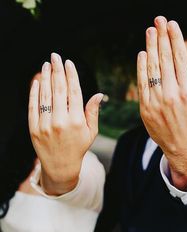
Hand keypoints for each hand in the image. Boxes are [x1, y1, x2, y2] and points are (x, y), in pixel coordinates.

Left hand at [28, 53, 102, 194]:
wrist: (60, 166)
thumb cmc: (79, 147)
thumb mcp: (91, 132)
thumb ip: (93, 112)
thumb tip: (98, 94)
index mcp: (77, 121)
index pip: (74, 92)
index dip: (72, 75)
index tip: (69, 63)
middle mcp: (61, 121)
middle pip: (59, 89)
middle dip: (57, 70)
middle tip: (56, 56)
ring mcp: (45, 125)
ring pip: (46, 95)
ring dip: (46, 77)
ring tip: (46, 65)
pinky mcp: (34, 128)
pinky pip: (33, 106)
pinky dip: (34, 92)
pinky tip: (37, 81)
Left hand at [137, 16, 186, 189]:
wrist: (181, 148)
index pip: (180, 59)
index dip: (176, 39)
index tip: (172, 24)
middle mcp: (171, 95)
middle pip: (165, 59)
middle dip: (162, 37)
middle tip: (158, 20)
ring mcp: (155, 102)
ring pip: (152, 69)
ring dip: (151, 48)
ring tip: (150, 31)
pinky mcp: (144, 109)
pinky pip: (141, 84)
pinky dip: (141, 68)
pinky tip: (142, 54)